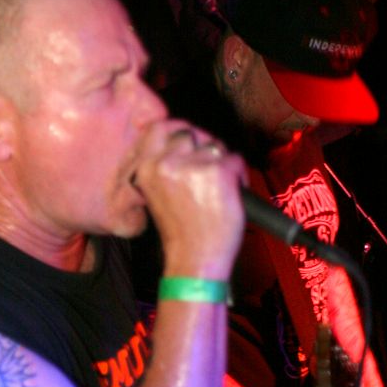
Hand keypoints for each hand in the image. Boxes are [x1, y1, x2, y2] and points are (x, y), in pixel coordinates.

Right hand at [132, 121, 245, 279]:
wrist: (195, 259)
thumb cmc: (181, 232)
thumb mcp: (158, 193)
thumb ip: (165, 166)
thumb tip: (186, 139)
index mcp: (146, 168)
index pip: (158, 127)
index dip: (177, 129)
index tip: (189, 139)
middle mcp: (165, 163)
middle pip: (190, 132)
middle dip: (204, 146)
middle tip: (210, 170)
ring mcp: (191, 166)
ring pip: (215, 145)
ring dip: (223, 163)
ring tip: (219, 189)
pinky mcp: (217, 171)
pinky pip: (235, 160)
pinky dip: (239, 176)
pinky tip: (231, 195)